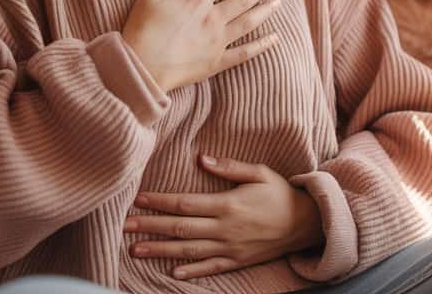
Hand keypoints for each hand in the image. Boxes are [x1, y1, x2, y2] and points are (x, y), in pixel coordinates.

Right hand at [122, 0, 282, 92]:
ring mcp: (218, 42)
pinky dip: (262, 45)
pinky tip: (274, 39)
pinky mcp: (217, 62)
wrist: (141, 69)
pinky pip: (245, 53)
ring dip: (265, 11)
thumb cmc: (141, 32)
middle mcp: (213, 19)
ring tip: (277, 2)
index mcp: (197, 1)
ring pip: (249, 22)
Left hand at [125, 154, 324, 280]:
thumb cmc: (281, 193)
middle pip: (180, 228)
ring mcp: (231, 247)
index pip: (185, 203)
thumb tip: (201, 159)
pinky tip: (171, 272)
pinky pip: (210, 268)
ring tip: (135, 249)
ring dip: (160, 250)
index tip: (138, 200)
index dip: (159, 202)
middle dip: (150, 227)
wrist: (307, 223)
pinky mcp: (238, 261)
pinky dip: (191, 271)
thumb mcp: (259, 173)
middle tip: (124, 226)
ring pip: (188, 251)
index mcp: (228, 204)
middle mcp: (225, 228)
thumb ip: (229, 167)